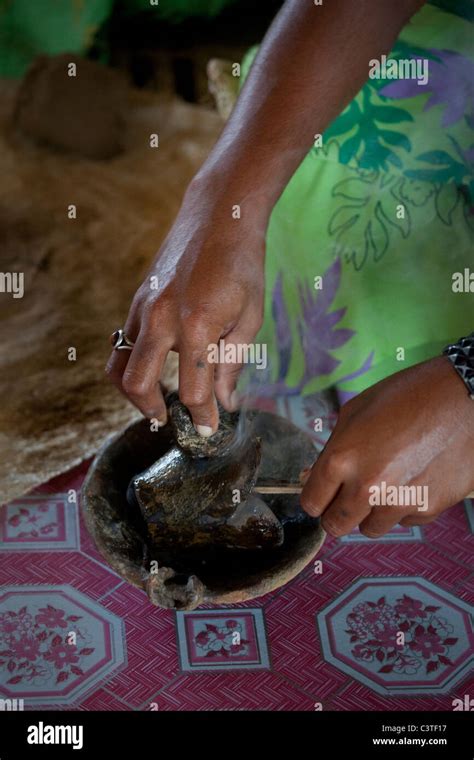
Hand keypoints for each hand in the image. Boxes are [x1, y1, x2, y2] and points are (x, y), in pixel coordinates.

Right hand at [106, 175, 265, 434]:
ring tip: (155, 403)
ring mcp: (143, 308)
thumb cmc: (242, 264)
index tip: (211, 429)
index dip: (204, 416)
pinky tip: (156, 368)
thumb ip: (233, 363)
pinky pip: (123, 343)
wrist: (218, 216)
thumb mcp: (250, 316)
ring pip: (119, 365)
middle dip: (153, 411)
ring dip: (133, 392)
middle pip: (140, 385)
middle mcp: (161, 319)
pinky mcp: (136, 300)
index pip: (194, 390)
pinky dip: (134, 364)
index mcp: (197, 326)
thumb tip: (225, 401)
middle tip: (170, 422)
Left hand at [301, 356, 473, 536]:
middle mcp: (367, 486)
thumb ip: (332, 449)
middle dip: (337, 512)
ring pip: (369, 529)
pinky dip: (403, 508)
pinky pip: (403, 521)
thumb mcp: (356, 412)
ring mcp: (399, 502)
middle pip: (335, 526)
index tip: (323, 493)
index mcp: (343, 458)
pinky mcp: (428, 509)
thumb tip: (314, 478)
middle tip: (348, 496)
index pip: (311, 503)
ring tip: (386, 482)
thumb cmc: (407, 396)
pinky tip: (412, 478)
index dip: (316, 498)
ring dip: (371, 512)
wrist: (462, 398)